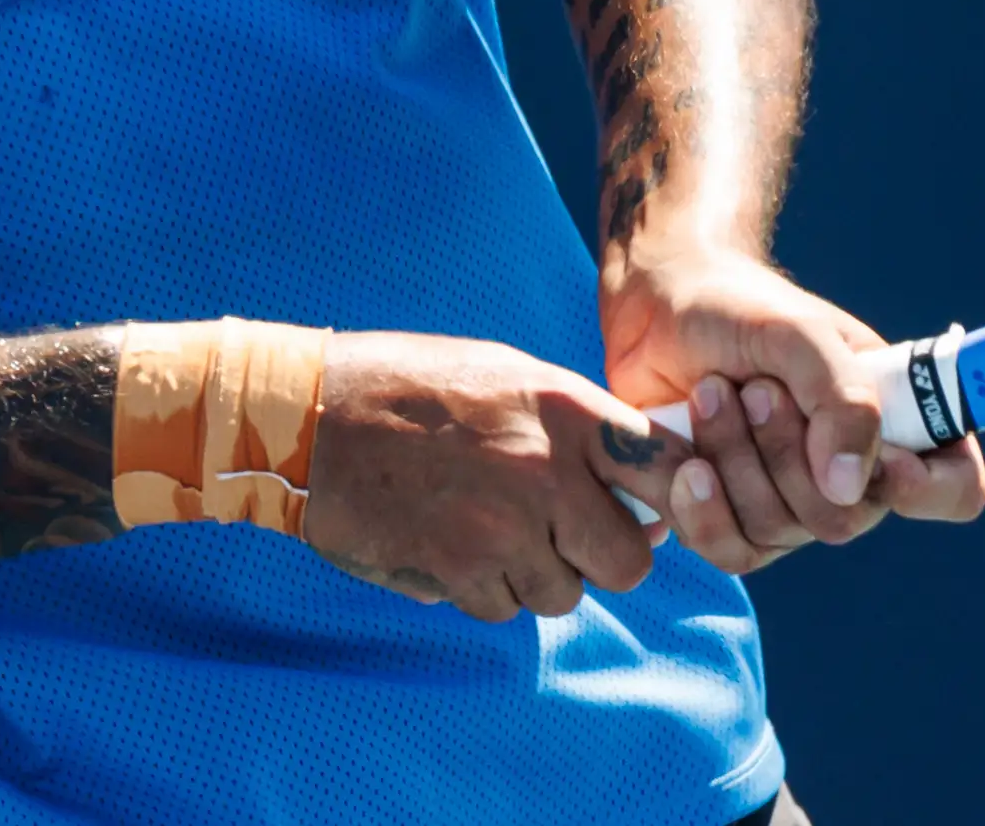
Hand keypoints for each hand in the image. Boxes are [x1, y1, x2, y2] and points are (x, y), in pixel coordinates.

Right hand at [301, 331, 675, 622]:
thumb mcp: (510, 376)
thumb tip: (644, 491)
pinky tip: (452, 545)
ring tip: (492, 529)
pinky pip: (502, 609)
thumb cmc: (414, 388)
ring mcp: (503, 527)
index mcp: (567, 410)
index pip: (669, 470)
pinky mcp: (458, 571)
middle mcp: (547, 471)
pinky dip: (485, 591)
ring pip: (563, 594)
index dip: (674, 499)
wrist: (310, 417)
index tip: (655, 509)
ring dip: (537, 576)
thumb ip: (579, 429)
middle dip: (603, 560)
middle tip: (568, 538)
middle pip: (628, 562)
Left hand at [602, 238, 984, 576]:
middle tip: (754, 388)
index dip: (929, 489)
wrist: (657, 309)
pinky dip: (701, 507)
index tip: (884, 460)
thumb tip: (852, 488)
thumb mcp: (798, 333)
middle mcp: (853, 472)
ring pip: (779, 532)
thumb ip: (842, 397)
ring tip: (709, 394)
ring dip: (735, 459)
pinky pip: (731, 552)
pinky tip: (682, 462)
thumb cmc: (740, 309)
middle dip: (786, 451)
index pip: (955, 486)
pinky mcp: (734, 521)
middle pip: (845, 519)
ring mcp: (792, 504)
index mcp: (895, 418)